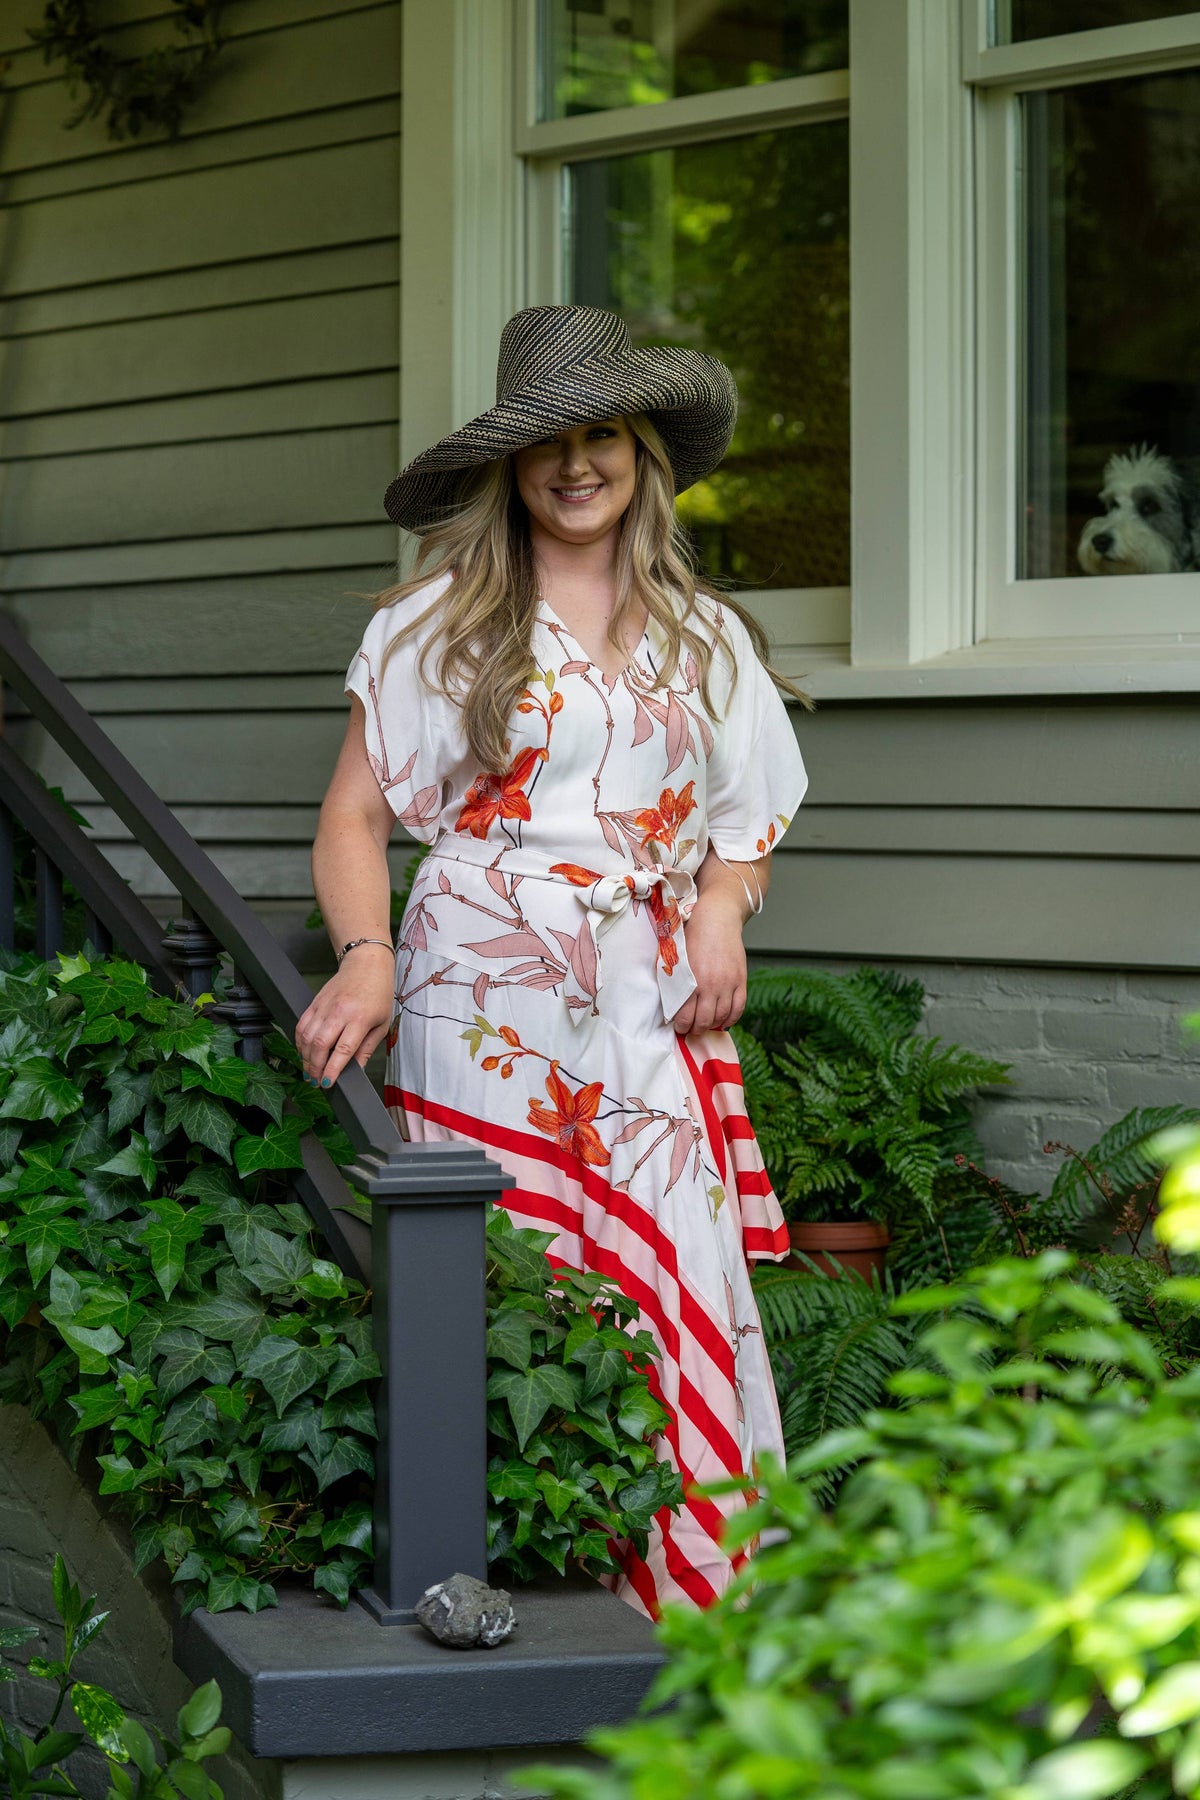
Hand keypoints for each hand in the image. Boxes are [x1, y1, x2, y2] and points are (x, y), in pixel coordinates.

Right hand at [295, 944, 394, 1087]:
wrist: (366, 964)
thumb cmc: (378, 993)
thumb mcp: (381, 1023)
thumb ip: (367, 1048)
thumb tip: (356, 1070)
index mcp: (360, 1018)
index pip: (343, 1050)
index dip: (332, 1070)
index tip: (327, 1084)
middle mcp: (339, 1012)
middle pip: (320, 1045)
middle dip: (315, 1067)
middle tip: (315, 1081)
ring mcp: (324, 1006)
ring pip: (307, 1037)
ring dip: (305, 1057)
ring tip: (309, 1071)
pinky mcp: (314, 1002)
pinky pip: (302, 1025)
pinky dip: (300, 1042)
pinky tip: (304, 1052)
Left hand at [670, 893, 746, 1035]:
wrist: (717, 918)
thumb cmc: (694, 936)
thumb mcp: (678, 959)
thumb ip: (675, 982)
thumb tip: (672, 1004)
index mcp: (691, 980)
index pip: (685, 1016)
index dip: (681, 1026)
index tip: (679, 1027)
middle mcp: (711, 985)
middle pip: (704, 1021)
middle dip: (696, 1029)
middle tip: (691, 1029)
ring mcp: (728, 983)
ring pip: (722, 1017)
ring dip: (712, 1025)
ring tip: (706, 1024)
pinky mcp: (741, 980)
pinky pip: (739, 1008)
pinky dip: (731, 1018)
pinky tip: (724, 1020)